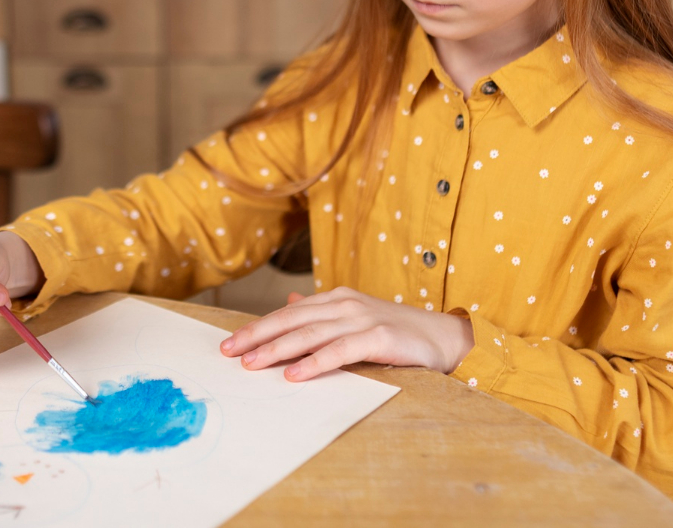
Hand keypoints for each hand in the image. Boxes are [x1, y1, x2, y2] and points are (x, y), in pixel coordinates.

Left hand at [218, 286, 475, 381]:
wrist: (444, 337)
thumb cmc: (396, 333)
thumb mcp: (354, 319)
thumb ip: (321, 314)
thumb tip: (288, 303)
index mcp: (336, 299)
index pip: (287, 314)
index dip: (257, 327)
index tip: (230, 343)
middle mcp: (345, 304)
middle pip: (291, 320)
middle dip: (257, 336)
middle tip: (228, 352)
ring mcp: (361, 318)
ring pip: (309, 334)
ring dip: (277, 349)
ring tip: (251, 364)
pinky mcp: (378, 336)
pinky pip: (340, 351)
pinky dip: (314, 362)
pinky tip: (294, 374)